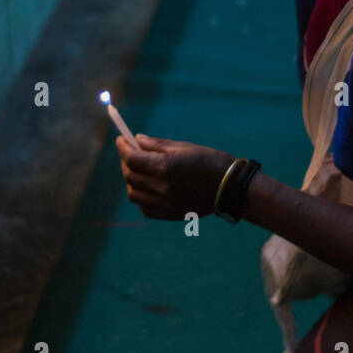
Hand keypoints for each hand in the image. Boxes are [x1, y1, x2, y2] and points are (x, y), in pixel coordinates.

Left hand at [116, 134, 235, 219]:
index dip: (123, 148)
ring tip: (138, 171)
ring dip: (131, 181)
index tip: (121, 139)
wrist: (232, 188)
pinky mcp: (171, 214)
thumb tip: (137, 140)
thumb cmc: (211, 161)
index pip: (132, 158)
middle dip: (126, 162)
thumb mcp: (184, 147)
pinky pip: (145, 208)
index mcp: (165, 167)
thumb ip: (157, 145)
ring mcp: (166, 203)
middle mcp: (162, 187)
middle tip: (129, 153)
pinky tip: (147, 188)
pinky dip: (140, 197)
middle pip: (130, 176)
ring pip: (134, 195)